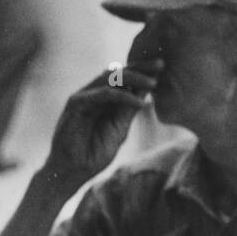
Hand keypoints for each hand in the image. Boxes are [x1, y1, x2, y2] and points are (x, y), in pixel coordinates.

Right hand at [42, 60, 161, 184]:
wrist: (74, 171)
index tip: (162, 66)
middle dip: (140, 68)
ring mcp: (83, 97)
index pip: (123, 78)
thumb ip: (130, 109)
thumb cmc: (95, 152)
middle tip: (161, 64)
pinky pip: (103, 94)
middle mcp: (92, 94)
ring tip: (154, 83)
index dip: (142, 71)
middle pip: (118, 73)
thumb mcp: (120, 128)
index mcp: (103, 98)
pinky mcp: (76, 104)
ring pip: (110, 78)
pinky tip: (139, 102)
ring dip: (134, 78)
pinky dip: (123, 96)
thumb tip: (147, 89)